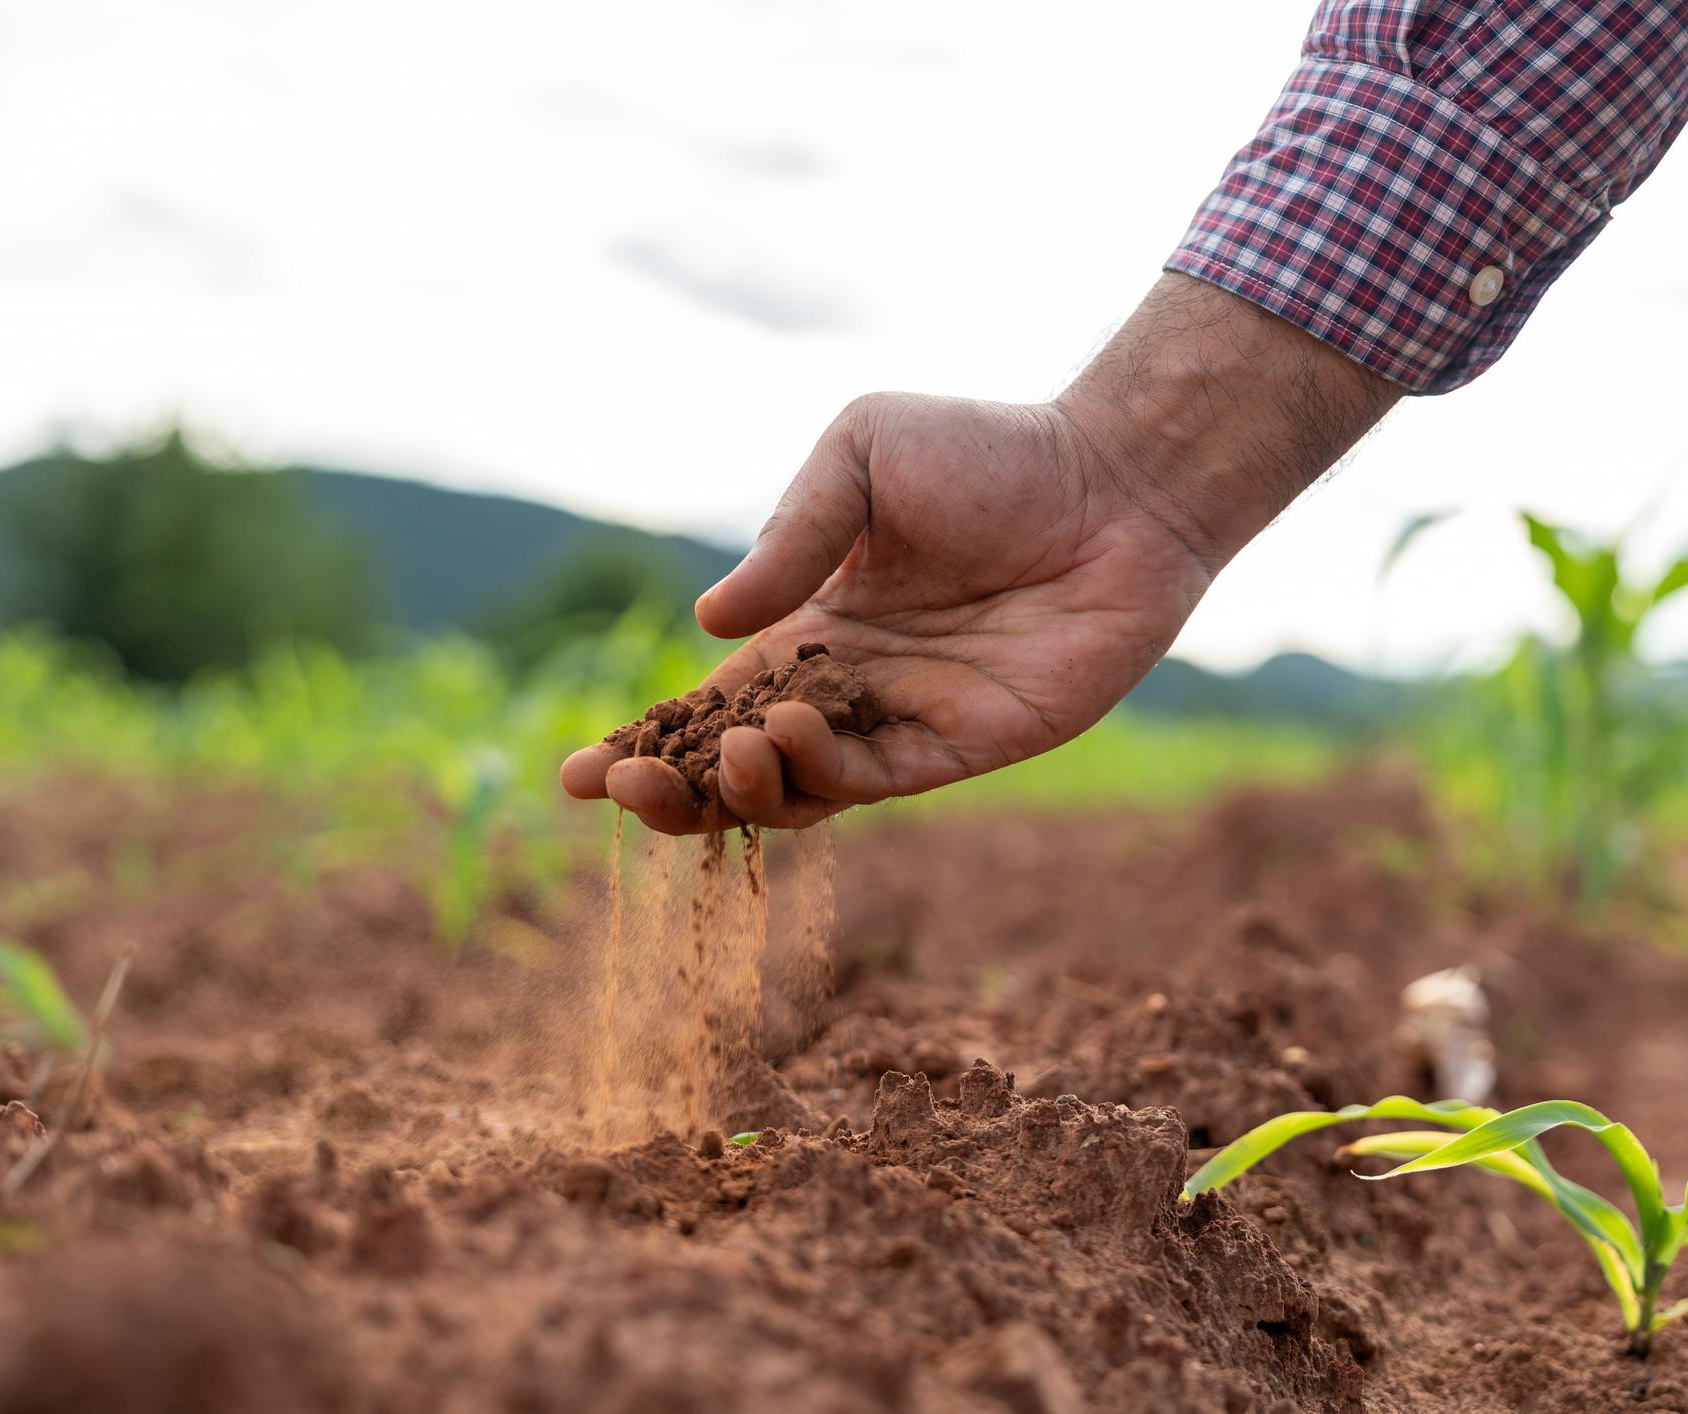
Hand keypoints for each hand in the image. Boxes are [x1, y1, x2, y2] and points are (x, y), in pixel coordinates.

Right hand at [561, 274, 1400, 831]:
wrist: (1112, 483)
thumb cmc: (990, 453)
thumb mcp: (863, 457)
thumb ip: (791, 535)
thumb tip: (708, 621)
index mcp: (809, 624)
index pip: (707, 702)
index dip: (644, 742)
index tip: (575, 773)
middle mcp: (847, 686)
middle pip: (736, 769)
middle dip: (670, 791)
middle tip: (623, 788)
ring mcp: (903, 721)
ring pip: (797, 793)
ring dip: (742, 789)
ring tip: (728, 744)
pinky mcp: (964, 746)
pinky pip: (872, 780)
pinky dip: (818, 771)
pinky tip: (786, 729)